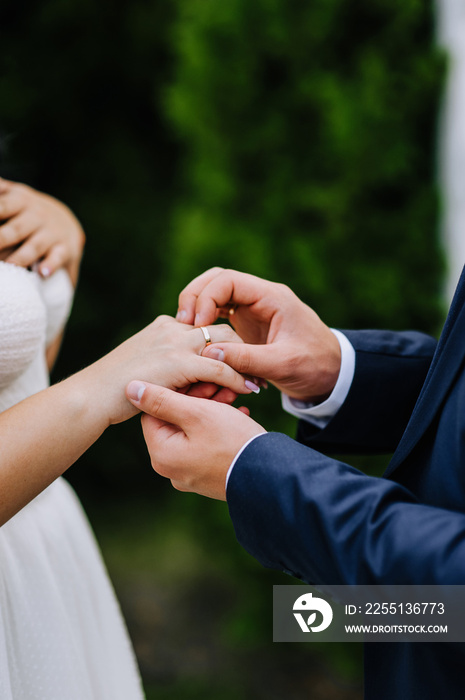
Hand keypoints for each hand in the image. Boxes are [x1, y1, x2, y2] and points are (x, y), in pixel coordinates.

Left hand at [0, 178, 84, 284]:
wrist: (67, 223)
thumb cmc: (29, 210)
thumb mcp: (15, 194)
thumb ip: (0, 189)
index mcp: (20, 200)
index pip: (2, 207)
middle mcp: (36, 216)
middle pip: (16, 229)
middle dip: (1, 239)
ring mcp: (51, 233)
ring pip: (34, 247)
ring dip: (21, 257)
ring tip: (10, 265)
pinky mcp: (65, 249)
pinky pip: (58, 257)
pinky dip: (51, 265)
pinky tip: (43, 272)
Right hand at [77, 315, 260, 426]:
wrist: (91, 396)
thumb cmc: (114, 388)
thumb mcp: (144, 367)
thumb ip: (166, 364)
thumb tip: (187, 378)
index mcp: (166, 326)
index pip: (207, 321)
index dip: (228, 340)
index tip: (242, 357)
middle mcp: (172, 328)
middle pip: (221, 328)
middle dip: (243, 348)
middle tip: (258, 369)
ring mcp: (174, 343)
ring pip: (225, 342)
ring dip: (245, 362)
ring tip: (258, 382)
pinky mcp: (176, 363)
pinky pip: (219, 366)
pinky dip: (237, 378)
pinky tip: (248, 390)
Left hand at [126, 381, 265, 499]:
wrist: (270, 475)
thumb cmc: (232, 441)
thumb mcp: (195, 413)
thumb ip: (162, 400)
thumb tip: (129, 389)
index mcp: (162, 455)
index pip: (155, 412)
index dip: (176, 390)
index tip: (198, 380)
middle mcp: (171, 469)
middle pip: (175, 422)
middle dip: (197, 399)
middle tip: (219, 386)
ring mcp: (190, 475)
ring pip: (193, 432)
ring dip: (210, 410)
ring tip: (232, 398)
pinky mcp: (209, 476)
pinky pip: (207, 446)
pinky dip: (219, 428)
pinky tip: (238, 415)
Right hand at [176, 268, 340, 401]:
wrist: (332, 373)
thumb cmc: (314, 366)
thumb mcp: (283, 365)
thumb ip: (248, 359)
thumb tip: (210, 353)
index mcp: (272, 297)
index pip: (229, 280)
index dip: (206, 298)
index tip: (197, 324)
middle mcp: (260, 297)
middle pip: (216, 280)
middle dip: (195, 297)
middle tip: (182, 324)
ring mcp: (253, 308)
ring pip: (215, 293)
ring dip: (197, 307)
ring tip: (185, 331)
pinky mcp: (247, 322)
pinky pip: (219, 312)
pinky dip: (204, 321)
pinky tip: (195, 339)